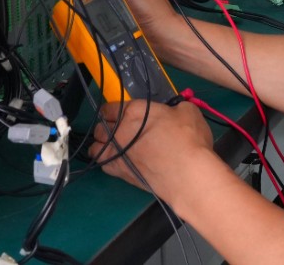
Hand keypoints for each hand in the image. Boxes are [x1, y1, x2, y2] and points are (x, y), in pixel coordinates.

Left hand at [89, 98, 213, 194]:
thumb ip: (174, 108)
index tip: (118, 113)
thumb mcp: (187, 111)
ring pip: (95, 148)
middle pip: (100, 128)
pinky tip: (118, 162)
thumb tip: (173, 112)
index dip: (112, 110)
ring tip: (112, 147)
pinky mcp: (121, 174)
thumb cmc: (188, 139)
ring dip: (101, 146)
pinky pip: (104, 166)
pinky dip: (107, 163)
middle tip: (118, 130)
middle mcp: (120, 132)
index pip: (109, 108)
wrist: (187, 174)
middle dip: (106, 128)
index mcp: (133, 112)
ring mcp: (117, 154)